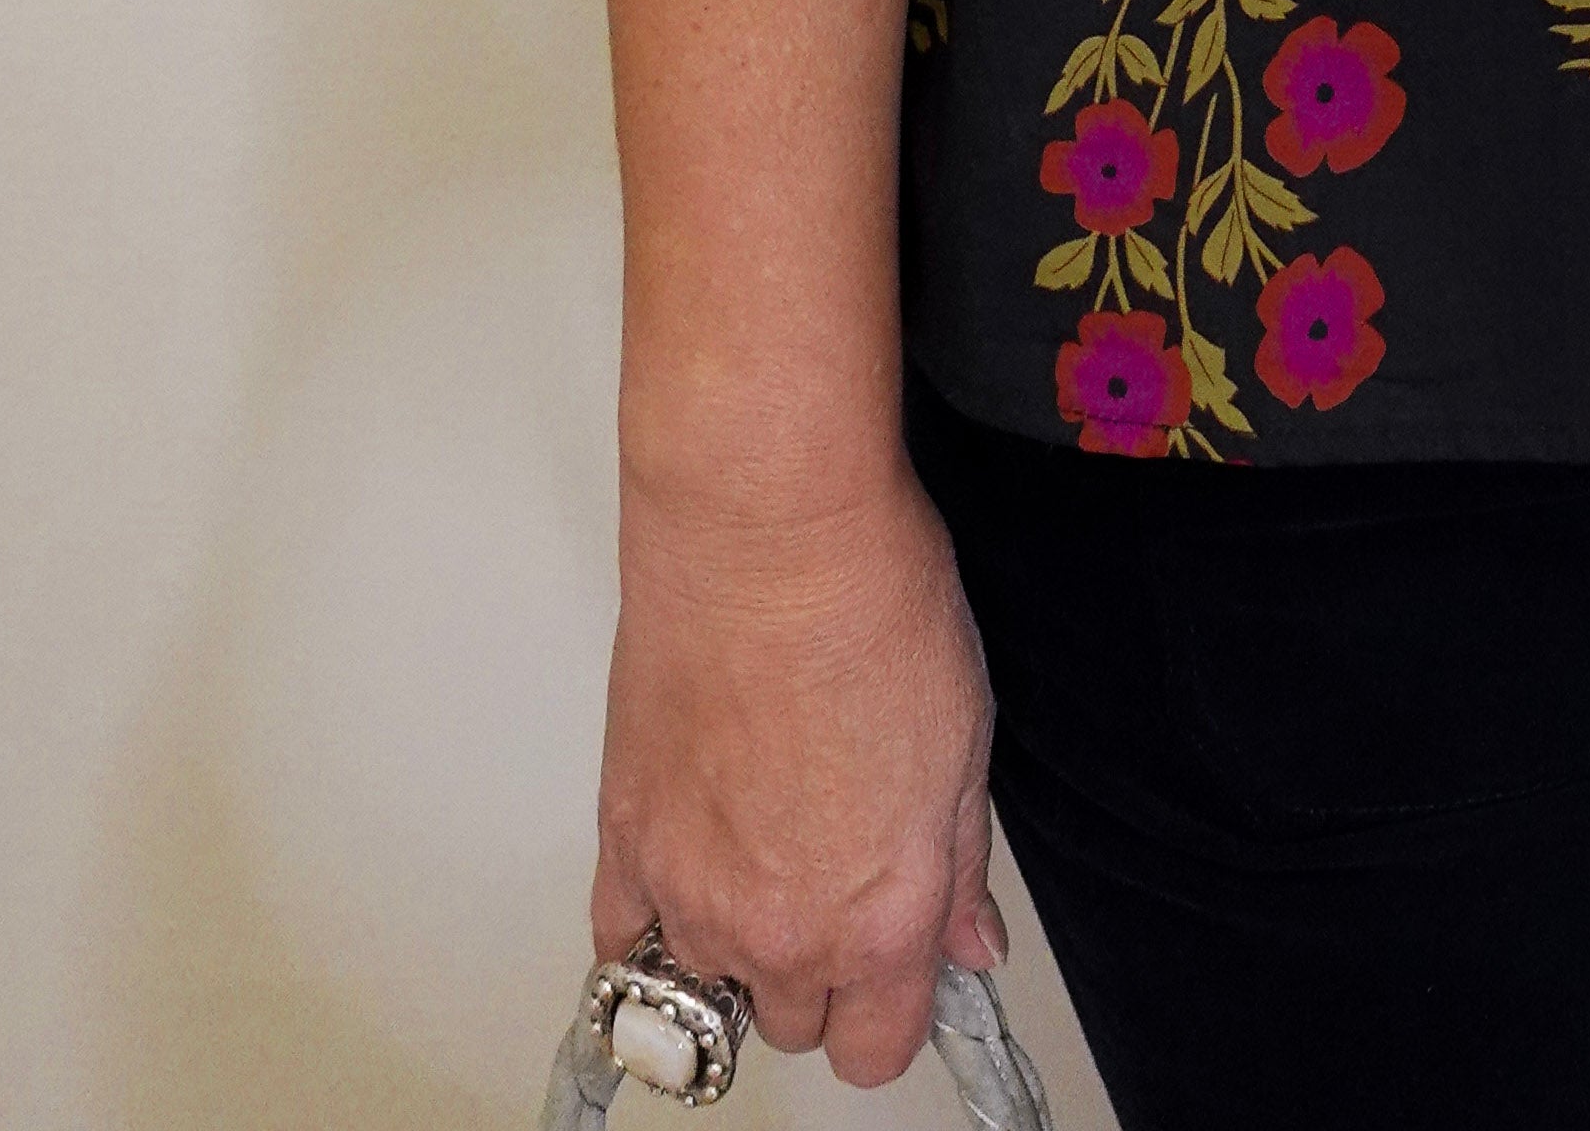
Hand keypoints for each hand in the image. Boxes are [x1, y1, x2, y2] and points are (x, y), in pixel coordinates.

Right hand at [592, 459, 1004, 1085]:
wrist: (771, 540)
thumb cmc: (874, 613)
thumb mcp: (967, 743)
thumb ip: (959, 868)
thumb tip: (967, 941)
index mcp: (880, 919)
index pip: (877, 1051)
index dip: (893, 1010)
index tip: (899, 969)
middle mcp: (780, 932)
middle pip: (794, 1022)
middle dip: (821, 970)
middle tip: (836, 877)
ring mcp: (690, 896)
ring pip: (711, 985)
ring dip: (737, 941)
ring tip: (765, 841)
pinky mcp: (623, 843)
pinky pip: (622, 942)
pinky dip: (651, 923)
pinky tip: (687, 865)